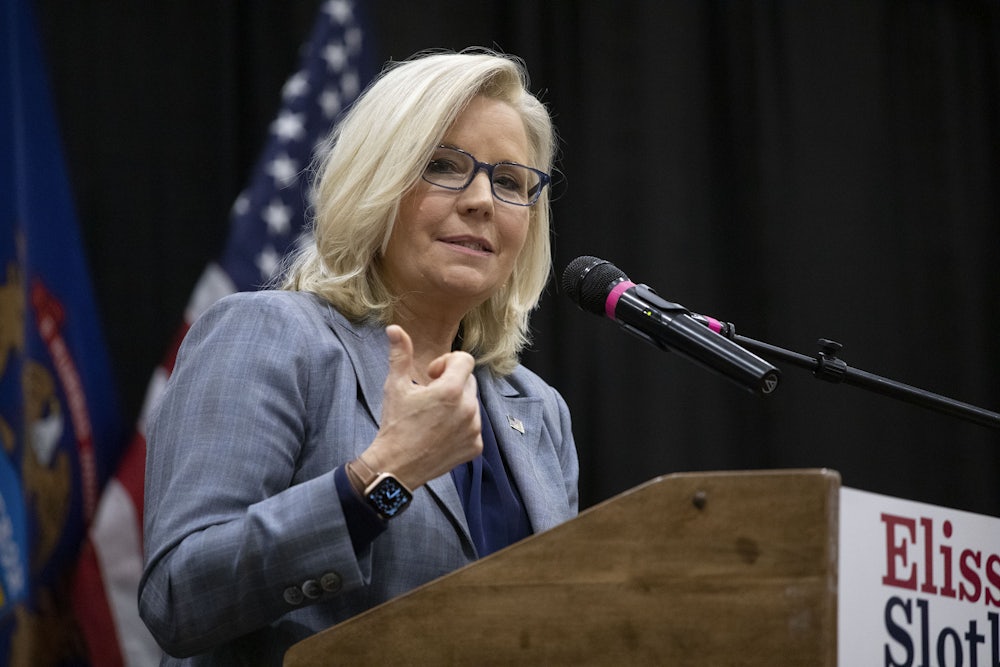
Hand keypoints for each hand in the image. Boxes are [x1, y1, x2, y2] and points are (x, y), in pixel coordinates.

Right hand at [362, 325, 481, 488]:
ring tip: (434, 416)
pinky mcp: (475, 446)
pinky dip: (462, 425)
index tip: (432, 375)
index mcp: (451, 390)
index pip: (465, 359)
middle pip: (469, 380)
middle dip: (452, 382)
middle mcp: (468, 408)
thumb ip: (400, 354)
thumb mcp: (395, 386)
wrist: (395, 466)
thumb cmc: (395, 424)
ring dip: (457, 404)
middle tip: (430, 396)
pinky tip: (441, 432)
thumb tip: (394, 328)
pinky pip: (474, 426)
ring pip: (472, 403)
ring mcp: (474, 429)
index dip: (447, 362)